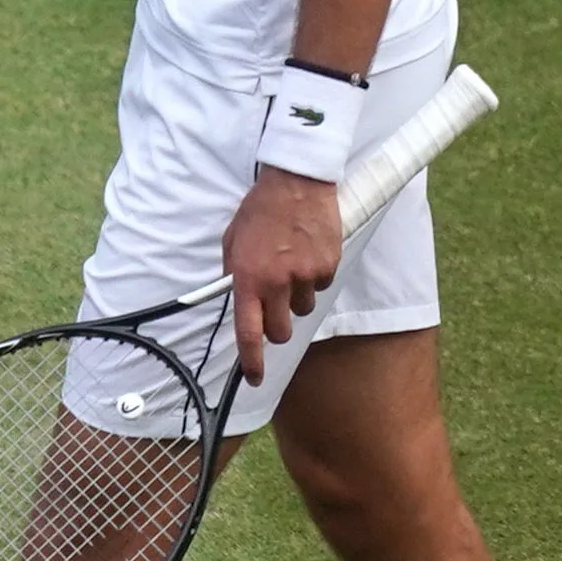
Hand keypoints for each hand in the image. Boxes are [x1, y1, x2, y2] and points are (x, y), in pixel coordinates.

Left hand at [221, 162, 339, 385]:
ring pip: (302, 309)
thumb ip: (234, 273)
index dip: (251, 361)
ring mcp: (306, 275)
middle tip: (273, 307)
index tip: (254, 377)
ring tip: (290, 266)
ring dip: (295, 298)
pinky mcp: (328, 266)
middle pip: (280, 331)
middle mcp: (278, 281)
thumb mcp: (232, 240)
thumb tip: (237, 298)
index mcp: (248, 277)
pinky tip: (307, 254)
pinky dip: (314, 278)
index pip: (249, 332)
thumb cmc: (260, 210)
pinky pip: (320, 287)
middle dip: (276, 327)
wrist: (296, 183)